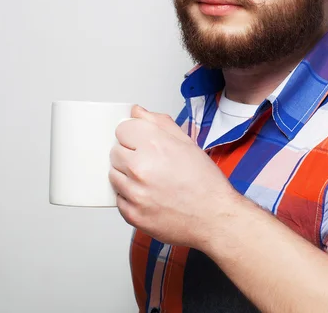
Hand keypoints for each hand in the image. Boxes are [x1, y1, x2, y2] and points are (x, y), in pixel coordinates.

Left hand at [109, 105, 238, 248]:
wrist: (214, 217)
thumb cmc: (205, 182)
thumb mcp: (187, 143)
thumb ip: (158, 123)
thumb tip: (137, 112)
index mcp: (155, 145)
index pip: (122, 129)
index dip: (134, 134)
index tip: (142, 141)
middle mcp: (140, 167)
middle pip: (115, 151)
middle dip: (129, 154)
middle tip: (151, 163)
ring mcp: (134, 192)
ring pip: (113, 174)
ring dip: (127, 175)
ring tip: (151, 180)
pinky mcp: (131, 214)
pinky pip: (118, 197)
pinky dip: (130, 196)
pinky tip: (150, 195)